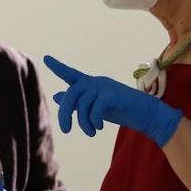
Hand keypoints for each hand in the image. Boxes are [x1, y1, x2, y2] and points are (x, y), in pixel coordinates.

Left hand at [43, 55, 182, 147]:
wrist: (144, 114)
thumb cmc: (119, 110)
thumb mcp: (93, 107)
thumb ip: (75, 102)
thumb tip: (56, 96)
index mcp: (89, 84)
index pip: (70, 74)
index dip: (58, 67)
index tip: (46, 58)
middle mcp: (95, 82)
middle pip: (72, 94)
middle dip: (65, 113)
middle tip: (66, 130)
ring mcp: (104, 86)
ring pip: (83, 105)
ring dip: (84, 123)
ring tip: (91, 132)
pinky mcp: (113, 94)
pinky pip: (95, 108)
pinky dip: (94, 120)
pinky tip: (99, 127)